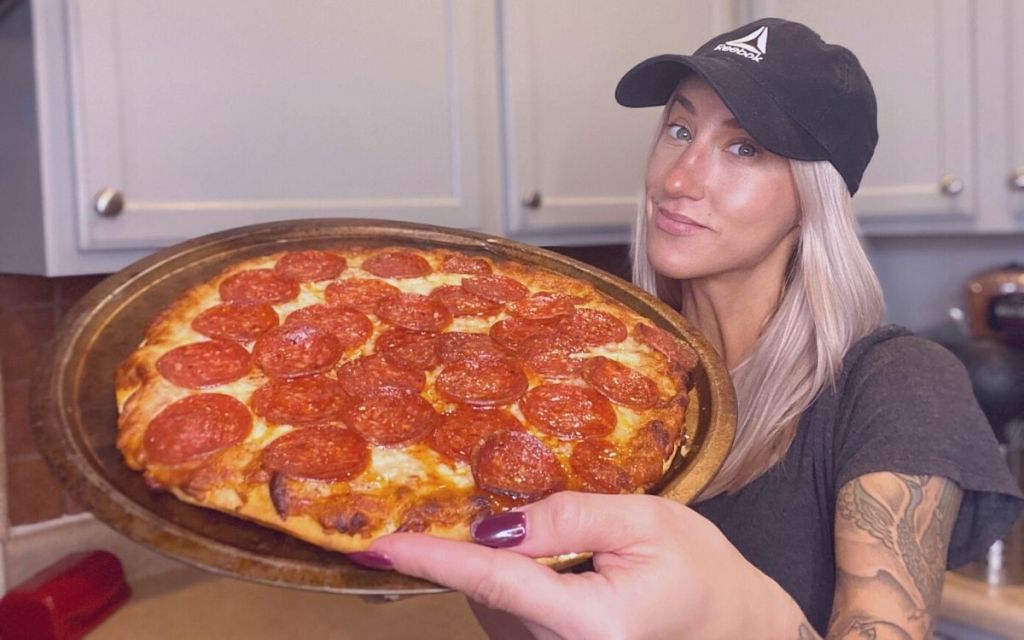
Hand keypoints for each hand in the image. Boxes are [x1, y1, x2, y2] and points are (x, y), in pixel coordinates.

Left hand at [351, 491, 792, 639]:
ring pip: (492, 602)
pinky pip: (507, 614)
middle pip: (487, 589)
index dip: (433, 557)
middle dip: (468, 543)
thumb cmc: (704, 575)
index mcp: (590, 624)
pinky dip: (508, 581)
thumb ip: (571, 518)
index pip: (494, 579)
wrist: (734, 632)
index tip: (381, 544)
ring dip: (493, 560)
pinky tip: (547, 558)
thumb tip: (496, 525)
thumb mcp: (650, 524)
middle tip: (467, 497)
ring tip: (544, 531)